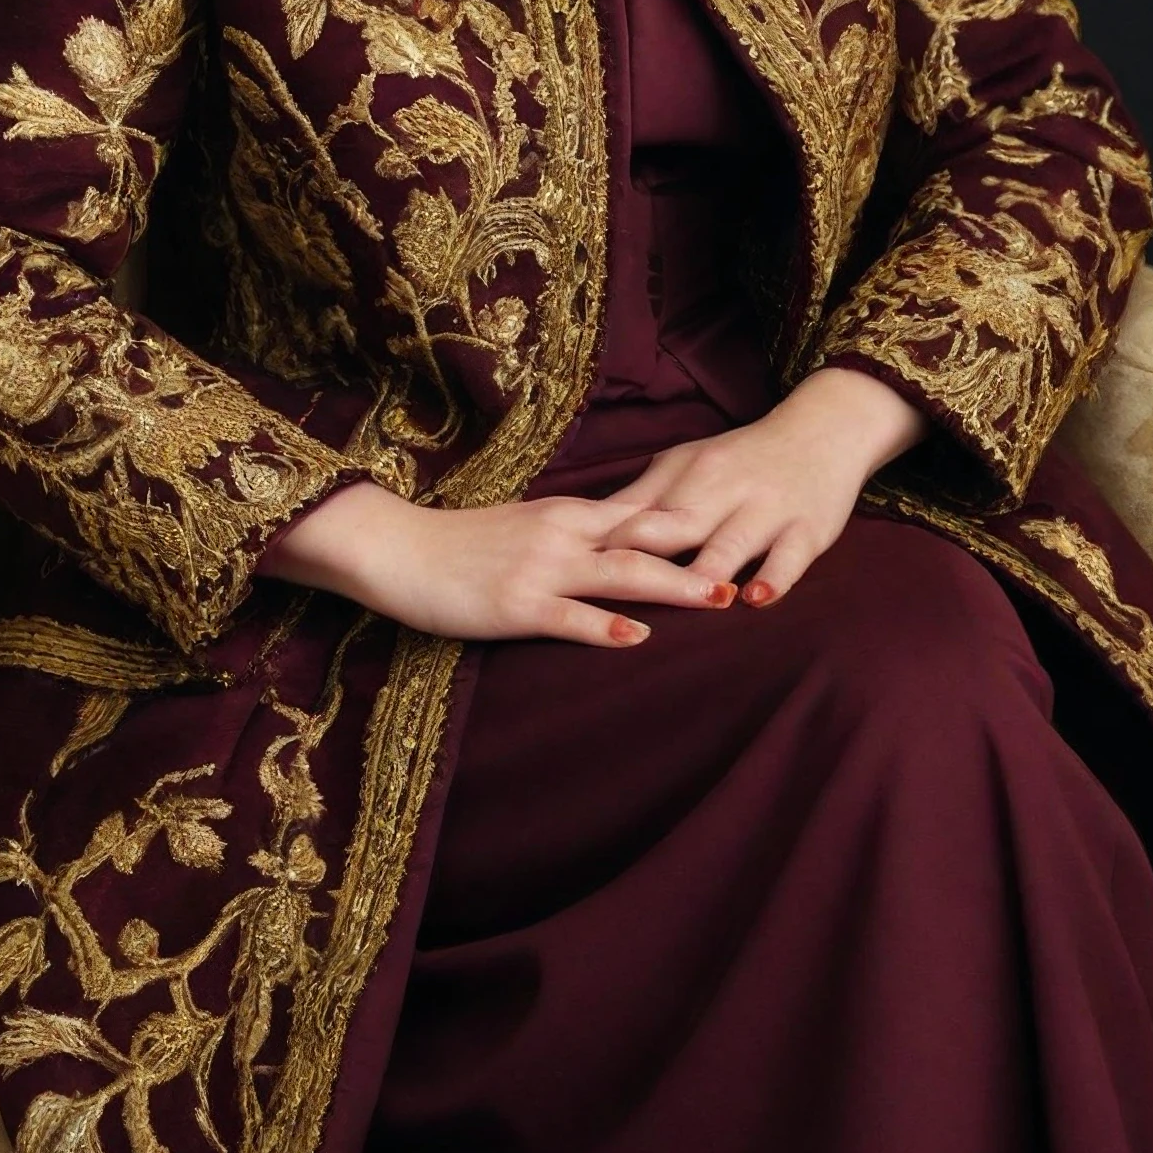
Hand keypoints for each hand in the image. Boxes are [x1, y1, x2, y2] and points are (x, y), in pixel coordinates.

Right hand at [261, 480, 739, 649]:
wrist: (399, 547)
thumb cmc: (460, 544)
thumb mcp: (526, 527)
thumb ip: (573, 532)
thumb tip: (619, 540)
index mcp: (569, 514)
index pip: (644, 514)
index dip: (696, 526)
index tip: (742, 532)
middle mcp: (564, 534)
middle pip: (648, 540)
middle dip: (703, 555)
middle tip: (754, 567)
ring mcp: (542, 569)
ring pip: (621, 574)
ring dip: (675, 586)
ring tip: (721, 598)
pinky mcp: (516, 605)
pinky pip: (569, 617)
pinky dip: (607, 627)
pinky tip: (639, 638)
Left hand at [601, 366, 928, 606]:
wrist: (822, 430)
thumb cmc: (741, 456)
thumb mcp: (687, 464)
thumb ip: (643, 497)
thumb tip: (590, 528)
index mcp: (688, 477)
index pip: (640, 514)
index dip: (608, 544)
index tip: (576, 572)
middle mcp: (724, 493)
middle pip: (679, 527)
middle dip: (650, 557)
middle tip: (616, 593)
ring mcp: (767, 512)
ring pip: (733, 543)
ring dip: (710, 570)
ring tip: (694, 600)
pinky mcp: (807, 530)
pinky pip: (790, 557)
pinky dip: (774, 577)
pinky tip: (757, 599)